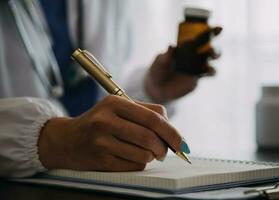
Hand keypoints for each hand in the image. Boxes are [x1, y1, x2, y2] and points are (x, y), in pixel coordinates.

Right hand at [38, 95, 182, 171]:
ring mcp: (101, 141)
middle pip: (150, 137)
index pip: (153, 117)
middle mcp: (106, 120)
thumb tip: (172, 128)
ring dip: (152, 156)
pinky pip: (133, 165)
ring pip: (144, 154)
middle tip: (165, 151)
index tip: (181, 143)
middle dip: (165, 148)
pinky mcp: (100, 160)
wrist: (65, 140)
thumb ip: (146, 112)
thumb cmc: (98, 122)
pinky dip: (140, 163)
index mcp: (114, 103)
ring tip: (146, 152)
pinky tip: (132, 157)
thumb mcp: (117, 108)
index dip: (172, 131)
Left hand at [145, 27, 221, 103]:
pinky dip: (211, 71)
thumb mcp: (159, 61)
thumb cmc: (157, 71)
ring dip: (215, 56)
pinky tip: (208, 70)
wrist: (157, 88)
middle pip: (210, 48)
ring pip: (212, 60)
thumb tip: (171, 46)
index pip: (200, 37)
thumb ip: (166, 56)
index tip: (217, 28)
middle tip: (211, 48)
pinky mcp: (197, 78)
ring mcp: (197, 67)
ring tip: (211, 56)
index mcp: (186, 47)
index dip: (210, 32)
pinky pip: (209, 73)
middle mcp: (194, 55)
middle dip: (214, 46)